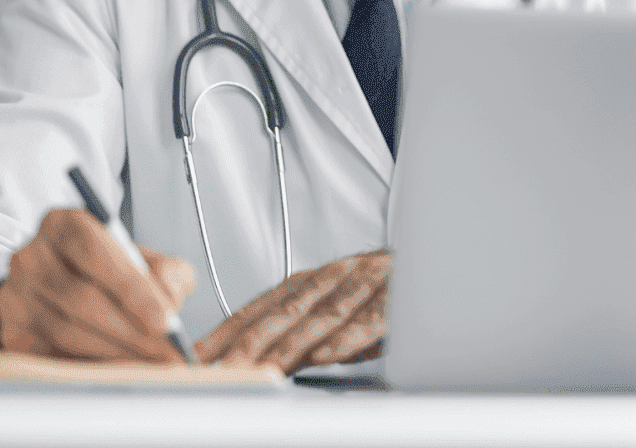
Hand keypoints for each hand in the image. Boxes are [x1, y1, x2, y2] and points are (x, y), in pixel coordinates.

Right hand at [0, 208, 195, 362]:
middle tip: (164, 351)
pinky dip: (90, 366)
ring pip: (66, 332)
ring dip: (114, 352)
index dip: (131, 289)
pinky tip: (119, 370)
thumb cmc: (113, 270)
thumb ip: (167, 273)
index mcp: (65, 225)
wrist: (68, 283)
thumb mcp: (148, 259)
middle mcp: (32, 257)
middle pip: (82, 299)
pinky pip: (51, 356)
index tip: (163, 320)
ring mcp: (16, 296)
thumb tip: (169, 303)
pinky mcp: (12, 332)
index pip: (95, 253)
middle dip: (130, 331)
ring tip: (149, 362)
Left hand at [195, 250, 388, 374]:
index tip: (199, 356)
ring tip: (265, 369)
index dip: (228, 330)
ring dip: (290, 345)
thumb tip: (261, 361)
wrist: (436, 265)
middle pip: (286, 311)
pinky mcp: (397, 299)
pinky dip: (346, 339)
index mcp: (314, 280)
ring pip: (322, 316)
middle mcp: (336, 276)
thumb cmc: (384, 294)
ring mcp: (366, 284)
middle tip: (225, 369)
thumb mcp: (336, 311)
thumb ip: (300, 334)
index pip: (261, 306)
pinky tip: (325, 356)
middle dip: (251, 342)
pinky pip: (369, 320)